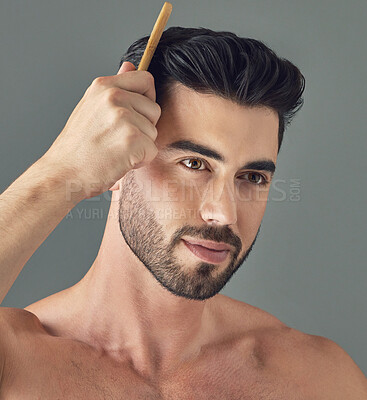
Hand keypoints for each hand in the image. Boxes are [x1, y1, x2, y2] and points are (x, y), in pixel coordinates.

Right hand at [41, 61, 160, 198]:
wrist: (63, 173)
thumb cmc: (78, 146)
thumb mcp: (92, 107)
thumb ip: (115, 87)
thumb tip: (130, 65)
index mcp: (104, 85)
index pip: (146, 79)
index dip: (146, 99)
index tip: (134, 115)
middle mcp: (114, 97)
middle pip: (154, 109)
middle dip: (144, 127)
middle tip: (118, 139)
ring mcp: (123, 117)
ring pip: (154, 132)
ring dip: (141, 146)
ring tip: (116, 151)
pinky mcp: (132, 139)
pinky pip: (152, 150)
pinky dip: (140, 161)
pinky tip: (120, 161)